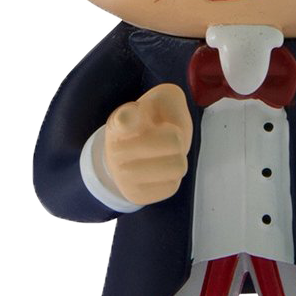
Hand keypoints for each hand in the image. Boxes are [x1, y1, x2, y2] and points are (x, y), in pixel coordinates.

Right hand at [104, 84, 192, 204]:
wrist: (131, 155)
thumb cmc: (152, 123)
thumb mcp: (161, 100)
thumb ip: (169, 101)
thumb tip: (161, 123)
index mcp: (121, 121)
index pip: (123, 120)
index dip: (127, 120)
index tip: (126, 120)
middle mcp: (116, 149)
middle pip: (175, 141)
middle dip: (177, 137)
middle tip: (165, 135)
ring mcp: (123, 176)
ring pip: (178, 166)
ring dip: (177, 158)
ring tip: (165, 153)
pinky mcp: (136, 195)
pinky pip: (171, 186)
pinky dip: (171, 176)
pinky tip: (160, 170)